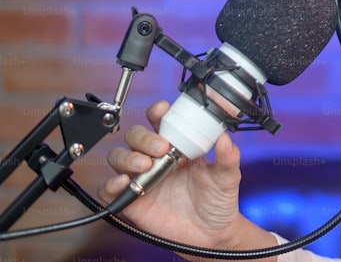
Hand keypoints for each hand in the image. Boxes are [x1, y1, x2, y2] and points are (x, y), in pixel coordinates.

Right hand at [99, 101, 275, 257]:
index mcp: (177, 146)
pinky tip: (124, 182)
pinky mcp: (131, 202)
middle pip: (135, 136)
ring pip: (118, 157)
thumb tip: (224, 136)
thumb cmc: (217, 201)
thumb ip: (227, 156)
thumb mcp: (227, 176)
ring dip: (128, 157)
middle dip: (144, 137)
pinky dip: (111, 183)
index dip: (156, 112)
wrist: (212, 234)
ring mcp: (142, 180)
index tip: (162, 111)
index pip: (160, 122)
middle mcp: (156, 159)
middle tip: (161, 147)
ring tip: (146, 165)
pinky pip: (109, 190)